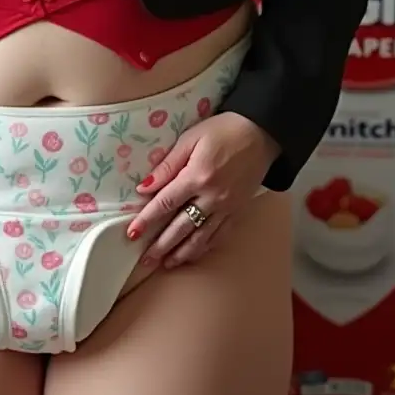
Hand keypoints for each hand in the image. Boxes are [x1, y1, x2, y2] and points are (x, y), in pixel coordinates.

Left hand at [126, 112, 279, 268]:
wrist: (262, 134)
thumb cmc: (223, 130)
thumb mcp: (190, 139)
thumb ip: (168, 165)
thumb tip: (145, 187)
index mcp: (197, 177)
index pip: (166, 204)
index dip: (147, 220)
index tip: (132, 233)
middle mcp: (212, 197)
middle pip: (182, 227)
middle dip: (161, 245)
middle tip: (145, 260)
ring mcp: (227, 207)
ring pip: (201, 237)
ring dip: (182, 253)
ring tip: (166, 264)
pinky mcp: (238, 211)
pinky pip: (220, 235)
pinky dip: (205, 247)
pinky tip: (194, 254)